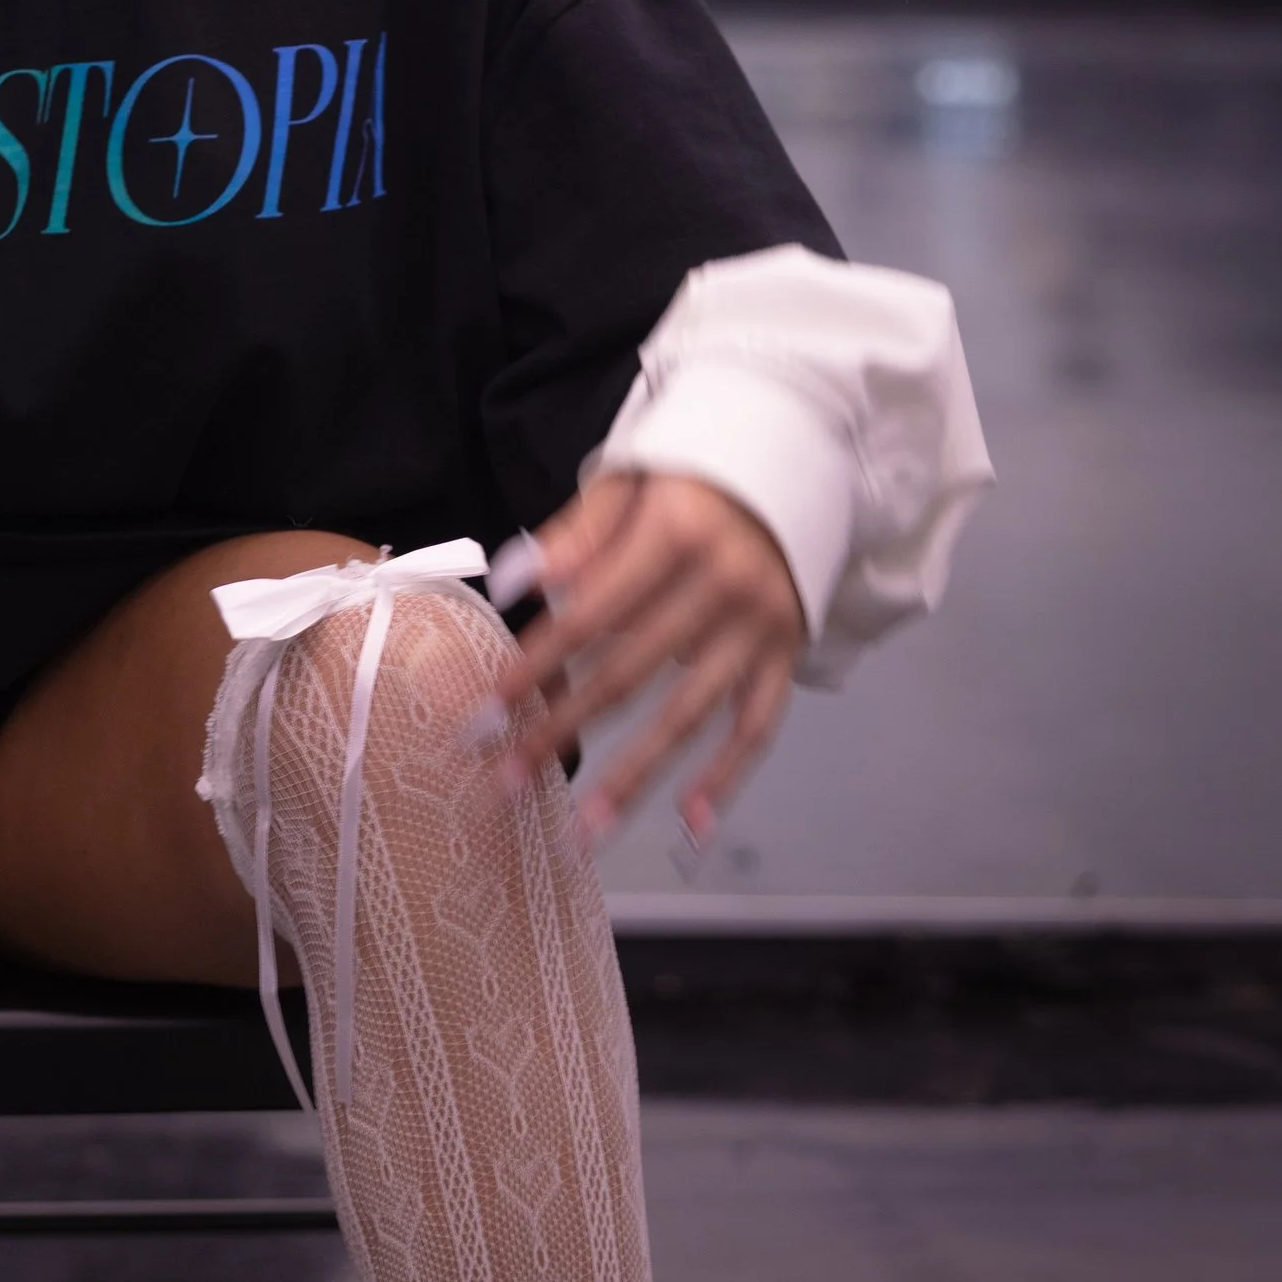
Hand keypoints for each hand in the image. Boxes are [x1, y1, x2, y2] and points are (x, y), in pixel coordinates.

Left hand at [488, 471, 804, 850]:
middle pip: (632, 672)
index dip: (539, 662)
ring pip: (691, 713)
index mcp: (676, 532)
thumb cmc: (690, 473)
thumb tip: (514, 582)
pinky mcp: (788, 652)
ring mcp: (761, 625)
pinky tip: (690, 822)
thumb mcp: (629, 478)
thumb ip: (575, 534)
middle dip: (566, 728)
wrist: (790, 453)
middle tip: (510, 778)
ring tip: (587, 828)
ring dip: (635, 776)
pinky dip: (727, 777)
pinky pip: (757, 725)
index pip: (592, 613)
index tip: (491, 708)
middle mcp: (724, 583)